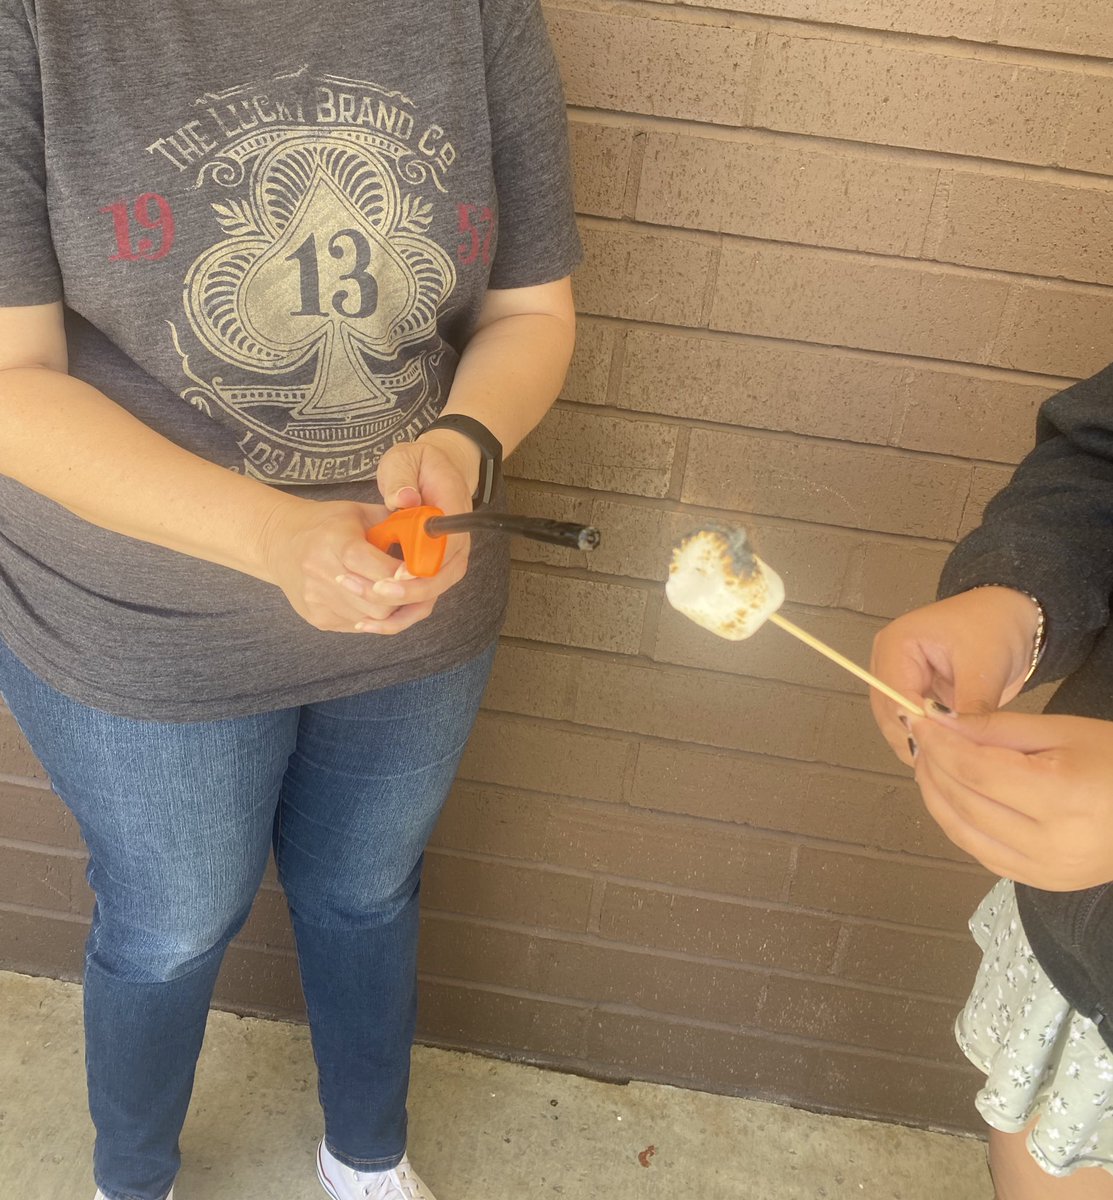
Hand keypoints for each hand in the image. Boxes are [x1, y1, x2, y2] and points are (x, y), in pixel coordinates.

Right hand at [258, 496, 410, 632]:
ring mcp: (317, 600)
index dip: (403, 576)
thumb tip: (431, 536)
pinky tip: (373, 596)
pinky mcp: (317, 618)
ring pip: (372, 618)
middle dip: (403, 595)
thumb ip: (394, 525)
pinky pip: (359, 624)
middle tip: (412, 584)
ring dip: (391, 607)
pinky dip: (373, 614)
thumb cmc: (325, 523)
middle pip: (379, 602)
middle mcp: (321, 574)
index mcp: (334, 542)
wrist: (278, 541)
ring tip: (396, 590)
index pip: (376, 570)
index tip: (420, 571)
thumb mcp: (358, 512)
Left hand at [357, 432, 477, 629]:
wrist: (435, 471)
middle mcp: (457, 543)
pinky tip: (368, 623)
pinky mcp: (434, 571)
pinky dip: (397, 613)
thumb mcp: (407, 460)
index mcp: (454, 513)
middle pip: (440, 580)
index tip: (396, 574)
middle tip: (374, 592)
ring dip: (398, 608)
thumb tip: (402, 499)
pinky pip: (421, 599)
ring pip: (430, 595)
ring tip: (364, 618)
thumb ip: (402, 479)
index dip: (421, 566)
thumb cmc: (418, 465)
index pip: (445, 547)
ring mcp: (448, 560)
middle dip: (407, 592)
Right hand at [870, 587, 1039, 767]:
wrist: (1012, 617)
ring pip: (898, 726)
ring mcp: (899, 681)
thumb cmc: (995, 626)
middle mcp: (888, 663)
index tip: (943, 751)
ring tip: (951, 763)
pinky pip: (914, 726)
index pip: (893, 696)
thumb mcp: (984, 665)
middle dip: (917, 739)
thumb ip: (968, 707)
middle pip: (889, 715)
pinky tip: (950, 754)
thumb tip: (958, 743)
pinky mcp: (915, 695)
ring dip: (922, 744)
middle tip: (949, 765)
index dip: (915, 726)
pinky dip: (930, 741)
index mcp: (895, 645)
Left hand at [910, 707, 1112, 890]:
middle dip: (932, 766)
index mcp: (1062, 797)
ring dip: (934, 796)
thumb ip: (996, 728)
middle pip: (964, 802)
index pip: (976, 771)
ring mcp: (1045, 871)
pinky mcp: (1040, 883)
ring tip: (927, 762)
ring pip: (963, 833)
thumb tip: (938, 720)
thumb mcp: (1062, 730)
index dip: (939, 744)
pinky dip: (955, 823)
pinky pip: (980, 852)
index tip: (916, 719)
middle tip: (919, 737)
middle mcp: (1050, 843)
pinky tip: (948, 795)